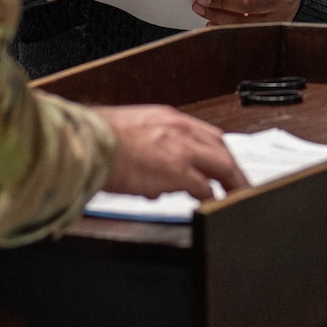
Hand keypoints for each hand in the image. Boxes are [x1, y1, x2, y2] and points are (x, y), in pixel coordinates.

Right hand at [97, 105, 248, 198]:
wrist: (87, 142)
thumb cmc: (98, 140)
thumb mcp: (128, 135)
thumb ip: (146, 151)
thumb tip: (150, 176)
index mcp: (168, 119)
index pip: (205, 134)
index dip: (217, 152)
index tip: (222, 164)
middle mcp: (180, 129)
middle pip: (222, 149)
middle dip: (233, 168)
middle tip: (239, 183)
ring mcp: (182, 150)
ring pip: (222, 165)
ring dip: (232, 182)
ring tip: (236, 196)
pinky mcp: (179, 172)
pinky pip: (206, 188)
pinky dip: (213, 198)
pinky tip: (213, 207)